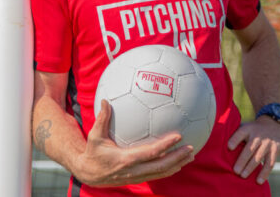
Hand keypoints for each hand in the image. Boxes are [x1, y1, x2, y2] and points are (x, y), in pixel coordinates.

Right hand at [74, 100, 194, 186]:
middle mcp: (134, 170)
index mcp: (126, 159)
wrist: (88, 173)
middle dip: (177, 158)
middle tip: (191, 148)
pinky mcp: (137, 179)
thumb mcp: (94, 135)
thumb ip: (102, 119)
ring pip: (161, 173)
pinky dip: (169, 169)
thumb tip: (106, 100)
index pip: (150, 153)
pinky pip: (157, 175)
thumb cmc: (93, 152)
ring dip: (177, 165)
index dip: (165, 145)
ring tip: (190, 156)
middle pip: (161, 166)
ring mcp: (136, 176)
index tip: (178, 136)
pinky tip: (178, 161)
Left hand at [227, 116, 279, 184]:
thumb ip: (235, 135)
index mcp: (248, 129)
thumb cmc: (253, 130)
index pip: (240, 133)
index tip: (229, 147)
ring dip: (251, 168)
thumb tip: (218, 146)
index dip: (235, 140)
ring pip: (259, 157)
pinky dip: (264, 173)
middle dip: (242, 160)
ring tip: (243, 176)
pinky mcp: (276, 150)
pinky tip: (258, 181)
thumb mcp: (245, 127)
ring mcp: (267, 143)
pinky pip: (270, 163)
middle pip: (250, 149)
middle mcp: (258, 136)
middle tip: (235, 171)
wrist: (273, 123)